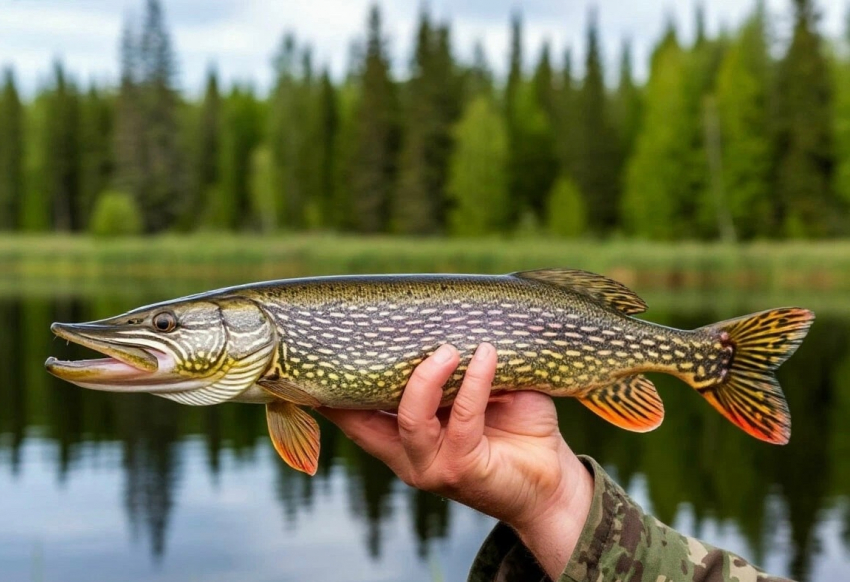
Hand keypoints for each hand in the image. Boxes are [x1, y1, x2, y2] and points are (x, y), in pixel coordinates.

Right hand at [320, 343, 593, 577]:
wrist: (552, 481)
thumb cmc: (513, 428)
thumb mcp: (474, 395)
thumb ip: (453, 369)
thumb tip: (444, 315)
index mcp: (400, 440)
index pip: (352, 415)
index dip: (330, 389)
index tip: (322, 350)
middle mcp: (408, 456)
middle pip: (362, 419)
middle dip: (360, 378)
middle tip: (376, 333)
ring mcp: (433, 465)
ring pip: (411, 419)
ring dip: (426, 377)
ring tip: (446, 348)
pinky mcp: (465, 468)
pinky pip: (464, 418)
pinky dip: (476, 382)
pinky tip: (486, 354)